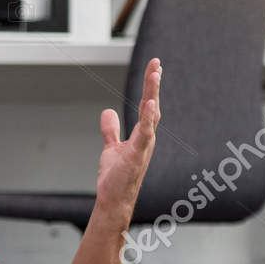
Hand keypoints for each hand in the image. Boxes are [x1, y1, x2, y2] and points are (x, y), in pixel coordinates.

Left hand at [95, 56, 161, 225]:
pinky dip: (148, 119)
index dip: (150, 86)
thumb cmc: (116, 177)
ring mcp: (143, 147)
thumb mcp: (111, 147)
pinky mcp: (136, 156)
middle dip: (153, 83)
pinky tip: (150, 104)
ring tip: (155, 75)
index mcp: (141, 135)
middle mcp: (146, 138)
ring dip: (152, 94)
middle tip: (156, 62)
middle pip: (151, 105)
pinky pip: (144, 134)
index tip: (155, 66)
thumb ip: (111, 129)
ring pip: (150, 116)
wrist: (114, 201)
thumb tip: (108, 111)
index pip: (146, 104)